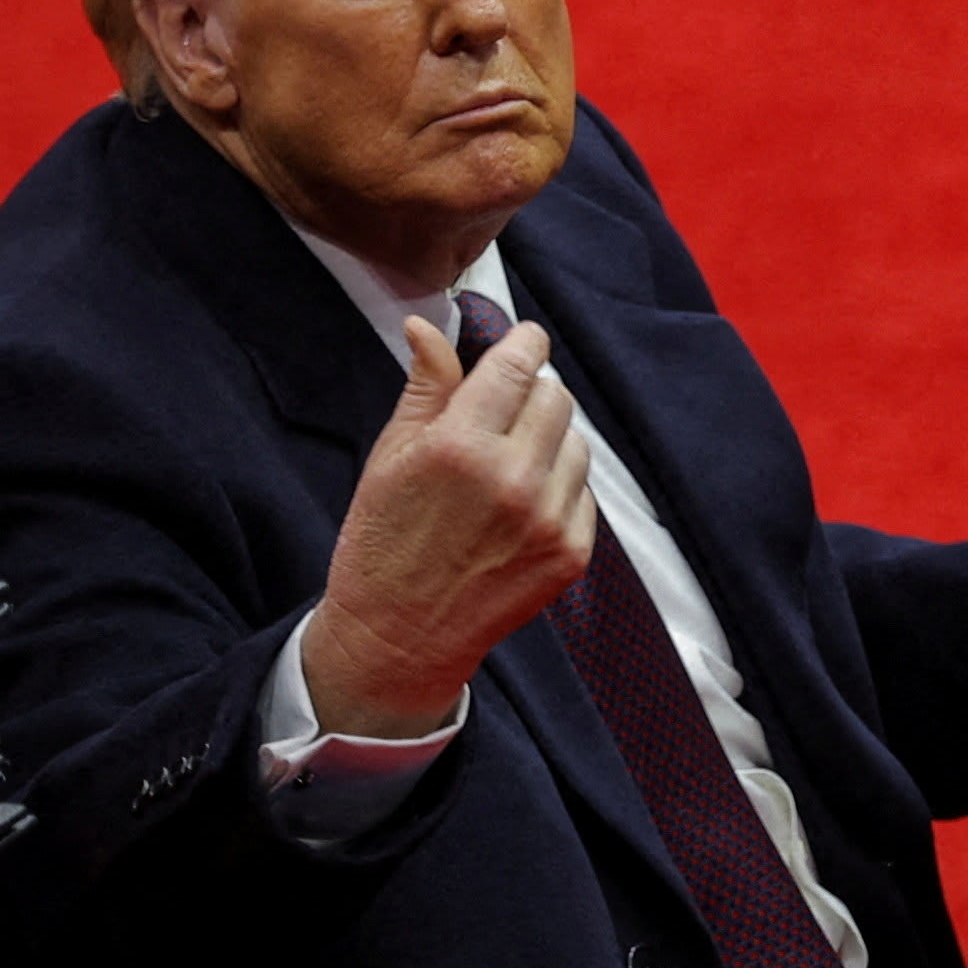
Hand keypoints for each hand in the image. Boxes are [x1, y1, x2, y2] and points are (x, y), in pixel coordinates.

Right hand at [301, 316, 594, 737]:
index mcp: (459, 448)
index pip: (520, 365)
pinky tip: (520, 505)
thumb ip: (424, 388)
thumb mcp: (390, 458)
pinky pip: (585, 490)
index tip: (523, 341)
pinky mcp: (572, 553)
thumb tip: (428, 326)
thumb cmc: (382, 543)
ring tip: (505, 466)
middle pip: (556, 396)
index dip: (525, 343)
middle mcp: (512, 480)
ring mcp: (548, 520)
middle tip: (501, 412)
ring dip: (548, 440)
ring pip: (577, 441)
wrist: (397, 640)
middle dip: (531, 392)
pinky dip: (560, 486)